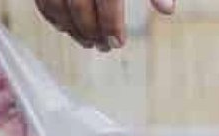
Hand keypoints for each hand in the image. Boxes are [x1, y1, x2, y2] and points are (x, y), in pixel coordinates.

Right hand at [34, 0, 177, 50]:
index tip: (118, 43)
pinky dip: (51, 15)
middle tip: (104, 47)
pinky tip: (65, 28)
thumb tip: (167, 10)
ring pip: (56, 2)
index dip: (111, 23)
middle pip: (78, 4)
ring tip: (87, 42)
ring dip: (70, 28)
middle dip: (91, 31)